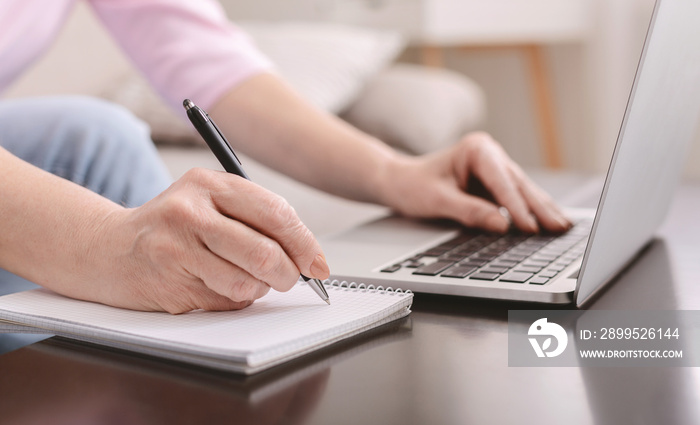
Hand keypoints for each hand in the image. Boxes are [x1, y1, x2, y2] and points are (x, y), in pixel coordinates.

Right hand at [84, 168, 329, 313]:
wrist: (108, 248)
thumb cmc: (172, 226)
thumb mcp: (209, 201)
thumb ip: (255, 217)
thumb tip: (308, 255)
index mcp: (209, 183)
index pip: (275, 213)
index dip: (305, 243)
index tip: (318, 263)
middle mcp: (190, 212)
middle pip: (265, 253)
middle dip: (287, 274)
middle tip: (288, 279)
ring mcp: (176, 249)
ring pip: (247, 284)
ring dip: (256, 289)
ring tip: (239, 277)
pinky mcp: (169, 283)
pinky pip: (225, 302)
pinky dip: (232, 300)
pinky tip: (211, 284)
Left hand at [380, 132, 570, 232]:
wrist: (398, 181)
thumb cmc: (413, 185)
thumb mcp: (437, 200)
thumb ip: (470, 212)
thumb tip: (502, 226)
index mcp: (476, 149)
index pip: (502, 182)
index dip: (517, 207)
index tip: (531, 227)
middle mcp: (489, 154)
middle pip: (519, 185)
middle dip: (540, 208)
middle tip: (560, 229)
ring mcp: (494, 168)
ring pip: (523, 191)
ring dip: (542, 210)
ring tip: (563, 227)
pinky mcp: (494, 183)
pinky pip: (516, 198)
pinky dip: (531, 211)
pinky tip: (549, 222)